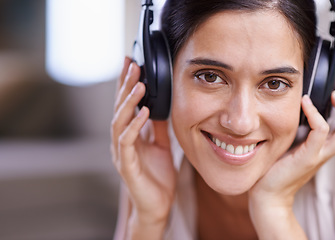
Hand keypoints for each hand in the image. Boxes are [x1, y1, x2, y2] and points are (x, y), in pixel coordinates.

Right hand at [111, 57, 175, 227]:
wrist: (157, 204)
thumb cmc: (157, 176)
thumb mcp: (161, 145)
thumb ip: (158, 127)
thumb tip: (160, 105)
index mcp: (130, 135)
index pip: (126, 105)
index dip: (127, 85)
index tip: (132, 64)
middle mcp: (122, 141)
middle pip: (120, 108)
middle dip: (125, 86)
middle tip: (133, 65)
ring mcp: (122, 153)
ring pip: (119, 122)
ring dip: (129, 102)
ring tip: (140, 85)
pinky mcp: (126, 165)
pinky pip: (127, 142)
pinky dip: (135, 126)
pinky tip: (145, 113)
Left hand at [248, 77, 334, 238]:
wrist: (267, 195)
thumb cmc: (275, 168)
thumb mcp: (290, 145)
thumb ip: (298, 130)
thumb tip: (297, 109)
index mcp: (324, 147)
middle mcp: (326, 151)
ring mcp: (319, 155)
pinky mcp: (307, 158)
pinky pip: (321, 133)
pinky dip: (316, 115)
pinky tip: (305, 102)